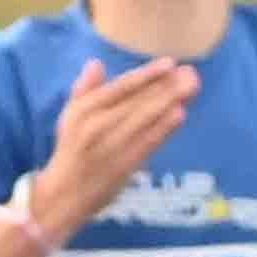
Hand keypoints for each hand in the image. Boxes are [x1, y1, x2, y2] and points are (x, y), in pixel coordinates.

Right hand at [18, 52, 200, 239]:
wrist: (64, 194)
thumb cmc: (71, 150)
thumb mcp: (69, 116)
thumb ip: (84, 89)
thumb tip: (96, 63)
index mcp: (85, 109)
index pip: (121, 87)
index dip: (147, 74)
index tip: (170, 63)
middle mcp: (97, 125)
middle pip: (138, 101)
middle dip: (166, 86)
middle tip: (190, 74)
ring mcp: (112, 146)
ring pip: (145, 120)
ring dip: (170, 102)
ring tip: (191, 87)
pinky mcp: (124, 166)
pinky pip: (148, 142)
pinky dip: (164, 128)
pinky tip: (180, 114)